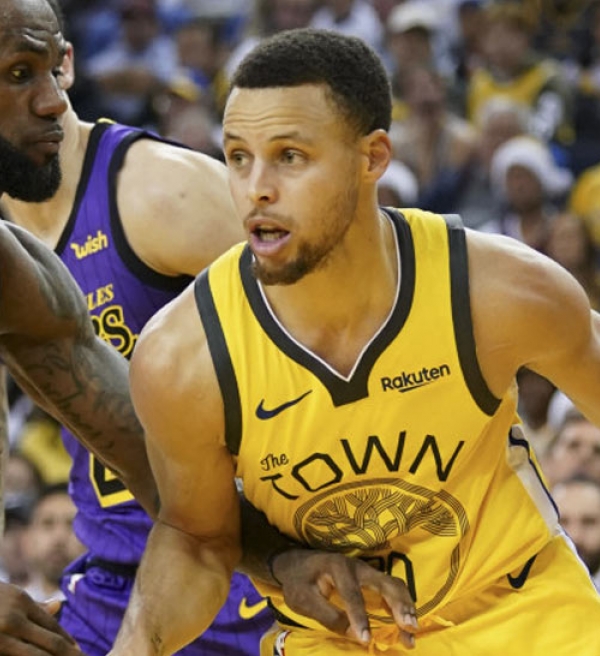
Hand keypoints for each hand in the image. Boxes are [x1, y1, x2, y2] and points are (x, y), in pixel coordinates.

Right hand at [0, 583, 83, 654]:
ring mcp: (0, 639)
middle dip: (69, 653)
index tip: (79, 651)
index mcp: (21, 601)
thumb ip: (33, 605)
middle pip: (51, 642)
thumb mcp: (8, 596)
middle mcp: (12, 620)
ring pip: (36, 655)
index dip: (68, 640)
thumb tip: (58, 605)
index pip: (52, 625)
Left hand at [271, 549, 417, 648]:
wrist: (295, 562)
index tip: (366, 640)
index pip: (352, 594)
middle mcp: (356, 566)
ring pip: (392, 584)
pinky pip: (390, 588)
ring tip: (412, 630)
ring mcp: (365, 571)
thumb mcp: (304, 600)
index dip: (360, 618)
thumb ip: (329, 616)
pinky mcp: (369, 578)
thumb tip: (355, 634)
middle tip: (409, 629)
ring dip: (405, 606)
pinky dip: (402, 604)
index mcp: (337, 568)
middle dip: (399, 605)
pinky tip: (407, 621)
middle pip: (384, 582)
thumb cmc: (298, 581)